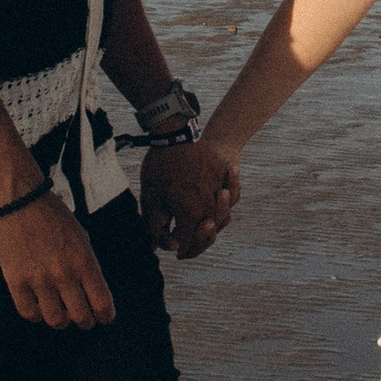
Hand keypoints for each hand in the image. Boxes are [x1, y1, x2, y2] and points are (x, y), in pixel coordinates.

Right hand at [0, 194, 115, 329]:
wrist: (20, 202)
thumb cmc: (51, 216)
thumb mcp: (82, 237)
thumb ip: (88, 265)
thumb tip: (93, 291)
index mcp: (83, 260)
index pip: (102, 302)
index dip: (106, 316)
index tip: (105, 317)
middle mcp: (63, 273)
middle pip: (81, 317)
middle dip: (86, 322)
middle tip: (84, 319)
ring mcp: (39, 279)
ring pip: (55, 320)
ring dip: (62, 321)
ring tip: (61, 315)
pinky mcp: (16, 281)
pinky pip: (29, 313)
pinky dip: (36, 316)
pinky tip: (39, 308)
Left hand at [142, 138, 240, 262]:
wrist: (175, 132)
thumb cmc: (160, 166)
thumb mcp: (151, 197)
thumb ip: (153, 225)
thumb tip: (156, 247)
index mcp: (190, 213)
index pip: (186, 243)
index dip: (175, 247)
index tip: (170, 247)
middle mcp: (209, 206)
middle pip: (207, 235)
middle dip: (195, 245)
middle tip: (186, 248)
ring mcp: (219, 191)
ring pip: (222, 218)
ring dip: (212, 227)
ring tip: (201, 229)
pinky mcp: (224, 178)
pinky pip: (230, 198)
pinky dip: (224, 206)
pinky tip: (216, 207)